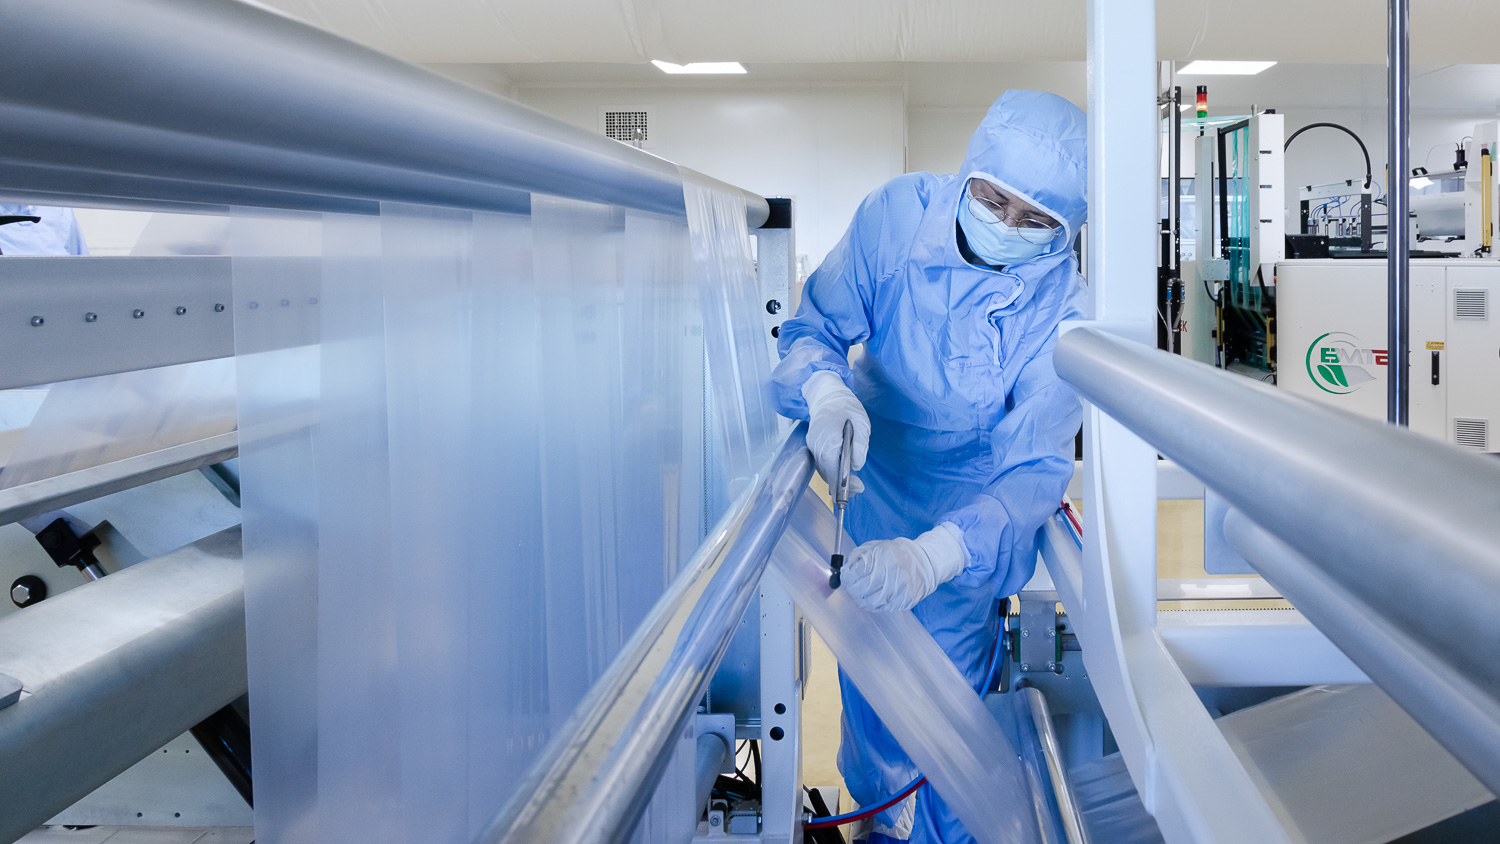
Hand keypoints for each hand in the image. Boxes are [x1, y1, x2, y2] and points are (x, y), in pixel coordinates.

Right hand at [802, 371, 870, 494]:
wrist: (826, 394)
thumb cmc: (846, 406)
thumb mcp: (861, 422)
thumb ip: (860, 444)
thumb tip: (857, 466)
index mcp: (828, 435)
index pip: (832, 464)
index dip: (841, 481)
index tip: (852, 491)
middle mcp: (816, 442)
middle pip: (826, 470)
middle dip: (840, 483)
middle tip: (857, 489)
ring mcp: (812, 444)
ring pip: (823, 468)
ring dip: (835, 479)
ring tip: (852, 487)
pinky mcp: (813, 445)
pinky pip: (821, 462)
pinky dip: (830, 471)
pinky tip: (841, 476)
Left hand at [842, 524, 966, 612]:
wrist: (925, 562)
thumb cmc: (897, 553)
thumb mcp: (876, 547)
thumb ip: (858, 556)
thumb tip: (843, 571)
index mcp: (882, 557)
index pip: (855, 573)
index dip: (847, 577)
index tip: (846, 577)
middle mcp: (891, 573)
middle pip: (861, 589)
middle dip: (852, 589)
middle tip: (852, 587)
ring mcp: (899, 589)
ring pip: (870, 602)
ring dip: (862, 599)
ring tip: (862, 593)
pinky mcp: (904, 600)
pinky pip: (882, 608)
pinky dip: (874, 604)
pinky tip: (874, 597)